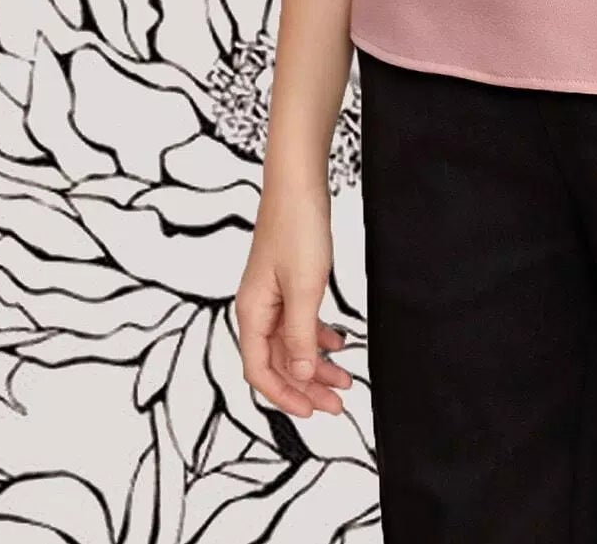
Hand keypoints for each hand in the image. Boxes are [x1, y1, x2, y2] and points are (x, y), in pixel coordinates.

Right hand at [235, 185, 353, 419]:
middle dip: (307, 387)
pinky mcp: (287, 283)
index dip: (285, 396)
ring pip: (291, 345)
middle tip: (338, 404)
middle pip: (278, 363)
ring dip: (316, 365)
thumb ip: (301, 336)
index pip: (259, 371)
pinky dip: (318, 337)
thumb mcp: (305, 288)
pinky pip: (299, 323)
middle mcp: (257, 309)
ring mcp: (271, 297)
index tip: (312, 412)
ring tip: (345, 380)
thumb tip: (301, 376)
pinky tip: (339, 343)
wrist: (298, 185)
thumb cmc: (296, 227)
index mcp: (251, 312)